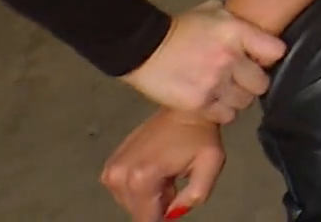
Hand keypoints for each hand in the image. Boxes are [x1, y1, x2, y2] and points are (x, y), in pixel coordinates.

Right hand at [100, 109, 224, 220]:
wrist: (183, 109)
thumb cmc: (199, 136)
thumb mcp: (210, 165)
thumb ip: (194, 197)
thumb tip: (172, 214)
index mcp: (141, 177)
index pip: (146, 219)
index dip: (162, 218)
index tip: (173, 205)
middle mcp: (120, 175)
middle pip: (137, 212)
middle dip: (158, 206)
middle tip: (174, 185)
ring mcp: (111, 170)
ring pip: (131, 203)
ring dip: (150, 197)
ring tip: (167, 176)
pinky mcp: (110, 165)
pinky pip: (124, 191)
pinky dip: (141, 188)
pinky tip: (156, 172)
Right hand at [120, 0, 285, 123]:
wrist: (142, 47)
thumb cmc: (180, 28)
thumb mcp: (212, 11)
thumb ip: (235, 19)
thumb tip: (252, 26)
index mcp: (236, 33)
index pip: (275, 51)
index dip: (269, 57)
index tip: (260, 58)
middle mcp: (229, 59)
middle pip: (262, 83)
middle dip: (253, 82)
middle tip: (241, 79)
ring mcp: (215, 83)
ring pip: (245, 102)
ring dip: (237, 98)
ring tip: (225, 91)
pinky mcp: (199, 103)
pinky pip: (226, 115)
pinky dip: (222, 111)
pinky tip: (214, 101)